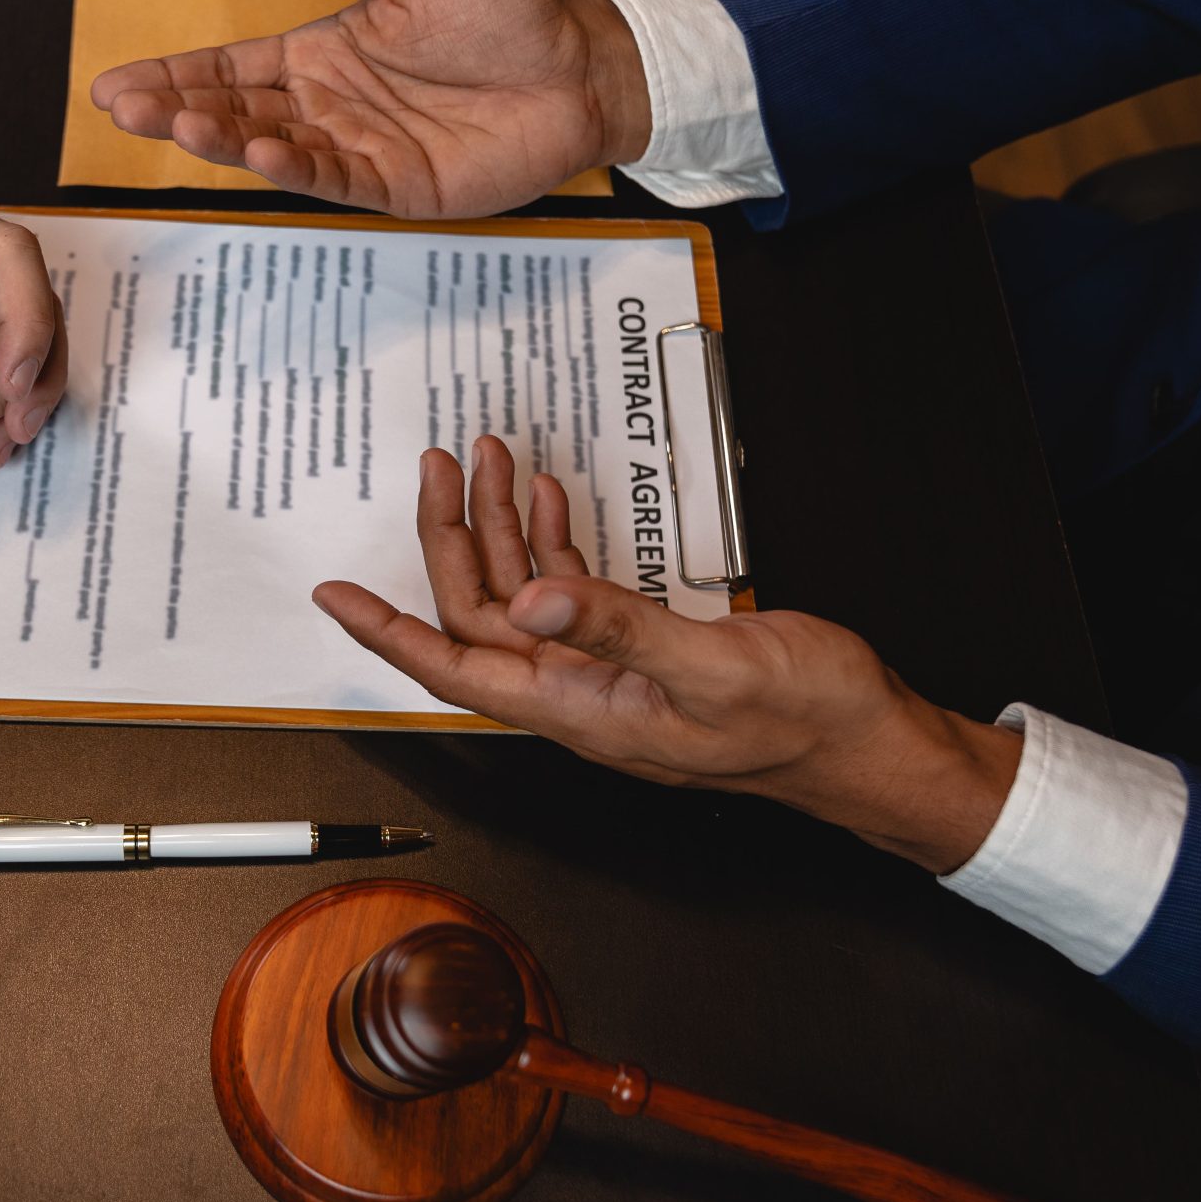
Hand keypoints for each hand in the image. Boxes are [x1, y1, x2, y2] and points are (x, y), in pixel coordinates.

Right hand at [89, 0, 652, 217]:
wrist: (579, 62)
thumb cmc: (507, 9)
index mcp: (324, 53)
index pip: (232, 67)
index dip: (174, 75)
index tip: (115, 85)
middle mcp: (331, 105)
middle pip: (238, 112)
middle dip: (178, 111)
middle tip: (124, 110)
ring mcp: (361, 149)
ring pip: (275, 149)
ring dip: (226, 140)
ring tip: (180, 126)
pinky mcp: (399, 186)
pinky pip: (337, 180)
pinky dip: (297, 169)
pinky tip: (263, 151)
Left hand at [311, 439, 1021, 872]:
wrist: (869, 742)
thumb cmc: (805, 720)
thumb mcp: (713, 666)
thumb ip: (620, 627)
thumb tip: (533, 599)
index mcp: (582, 708)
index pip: (456, 664)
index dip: (387, 630)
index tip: (332, 595)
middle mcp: (583, 694)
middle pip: (482, 614)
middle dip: (451, 537)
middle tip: (439, 464)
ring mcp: (612, 674)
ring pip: (526, 597)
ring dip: (503, 527)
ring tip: (487, 459)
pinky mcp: (647, 653)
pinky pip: (577, 596)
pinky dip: (557, 542)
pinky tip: (553, 499)